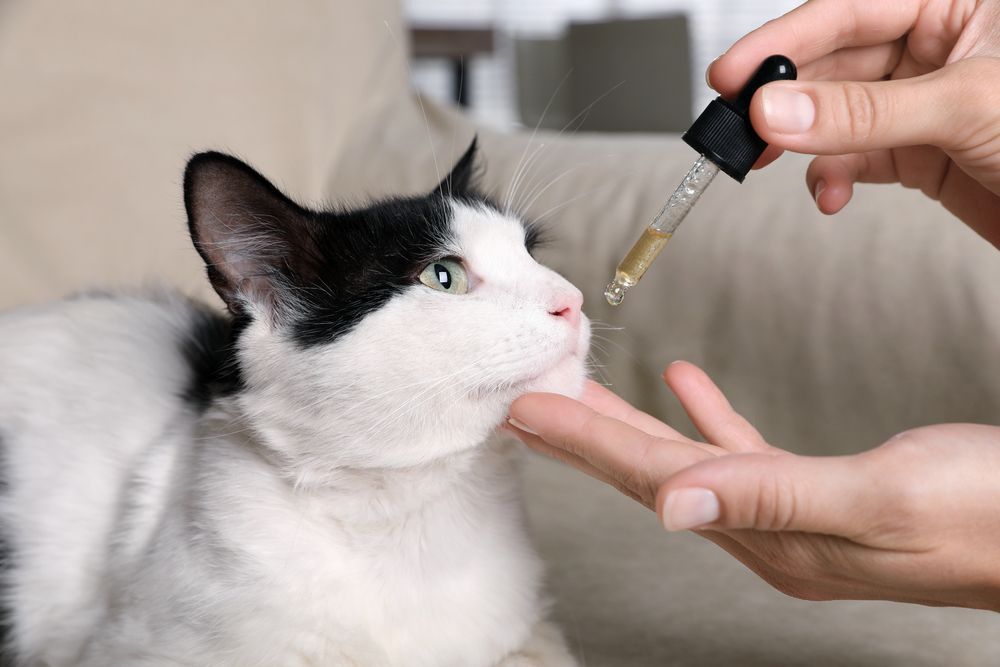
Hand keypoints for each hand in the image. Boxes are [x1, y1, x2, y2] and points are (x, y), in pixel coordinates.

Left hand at [507, 362, 999, 610]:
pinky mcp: (821, 490)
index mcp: (773, 533)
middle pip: (652, 471)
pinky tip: (685, 383)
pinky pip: (742, 449)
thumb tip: (670, 507)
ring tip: (582, 395)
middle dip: (584, 436)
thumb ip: (771, 497)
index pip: (651, 476)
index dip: (582, 441)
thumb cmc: (986, 513)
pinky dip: (707, 415)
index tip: (522, 411)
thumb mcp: (879, 496)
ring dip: (632, 424)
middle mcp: (770, 530)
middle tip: (527, 404)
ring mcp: (793, 513)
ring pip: (687, 459)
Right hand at [708, 0, 999, 246]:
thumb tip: (779, 111)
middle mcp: (938, 46)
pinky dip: (831, 177)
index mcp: (959, 2)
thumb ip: (863, 111)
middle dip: (785, 97)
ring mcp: (924, 102)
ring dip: (804, 143)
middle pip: (835, 61)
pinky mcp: (919, 153)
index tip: (733, 74)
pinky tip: (828, 191)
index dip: (786, 39)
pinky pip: (854, 157)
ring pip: (837, 114)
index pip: (851, 8)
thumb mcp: (965, 106)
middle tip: (737, 123)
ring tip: (769, 161)